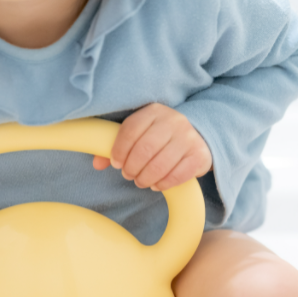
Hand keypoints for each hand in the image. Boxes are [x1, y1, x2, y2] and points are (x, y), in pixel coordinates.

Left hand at [92, 103, 211, 190]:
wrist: (198, 136)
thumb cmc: (160, 137)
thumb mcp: (140, 134)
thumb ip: (118, 146)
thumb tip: (97, 163)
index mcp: (154, 112)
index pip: (131, 130)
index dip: (119, 150)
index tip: (116, 163)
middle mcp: (173, 121)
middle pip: (145, 149)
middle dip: (131, 167)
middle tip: (128, 175)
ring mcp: (189, 138)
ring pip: (160, 164)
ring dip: (145, 178)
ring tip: (141, 181)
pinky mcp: (200, 156)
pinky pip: (177, 175)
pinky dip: (162, 184)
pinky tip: (156, 184)